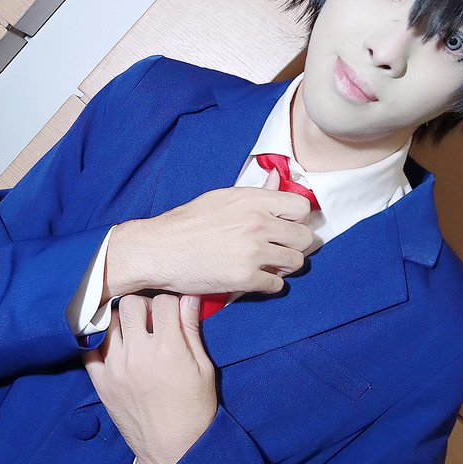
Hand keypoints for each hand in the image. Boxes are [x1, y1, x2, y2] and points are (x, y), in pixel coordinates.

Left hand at [81, 292, 217, 463]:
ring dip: (122, 321)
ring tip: (133, 332)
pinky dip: (98, 341)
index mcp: (168, 349)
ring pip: (108, 322)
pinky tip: (112, 343)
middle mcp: (138, 354)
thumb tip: (189, 297)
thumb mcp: (204, 368)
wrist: (174, 449)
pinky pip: (88, 349)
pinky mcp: (101, 382)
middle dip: (143, 306)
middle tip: (151, 319)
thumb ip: (192, 329)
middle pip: (130, 304)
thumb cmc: (195, 409)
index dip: (171, 302)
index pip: (163, 302)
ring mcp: (115, 368)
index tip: (173, 312)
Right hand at [105, 169, 314, 299]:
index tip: (287, 226)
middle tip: (281, 249)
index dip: (297, 218)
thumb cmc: (186, 223)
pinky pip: (277, 284)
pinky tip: (256, 279)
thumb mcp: (222, 198)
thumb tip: (278, 179)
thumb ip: (256, 193)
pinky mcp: (245, 278)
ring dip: (285, 266)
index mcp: (252, 200)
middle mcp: (258, 223)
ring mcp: (253, 252)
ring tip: (269, 265)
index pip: (302, 207)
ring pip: (295, 263)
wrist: (157, 250)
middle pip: (305, 238)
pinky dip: (270, 284)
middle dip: (296, 245)